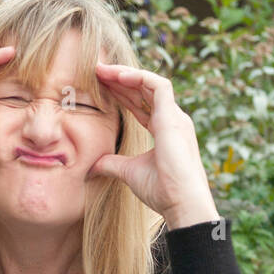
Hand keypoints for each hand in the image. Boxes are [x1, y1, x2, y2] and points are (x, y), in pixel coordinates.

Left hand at [86, 63, 218, 227]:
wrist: (182, 203)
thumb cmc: (162, 191)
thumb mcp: (129, 173)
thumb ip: (112, 164)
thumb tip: (92, 165)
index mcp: (165, 131)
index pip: (142, 105)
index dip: (122, 94)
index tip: (101, 86)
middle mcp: (173, 121)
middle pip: (145, 91)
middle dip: (121, 80)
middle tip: (97, 71)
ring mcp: (175, 118)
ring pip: (151, 84)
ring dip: (126, 74)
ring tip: (103, 69)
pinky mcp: (174, 118)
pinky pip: (158, 86)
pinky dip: (139, 77)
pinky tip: (118, 76)